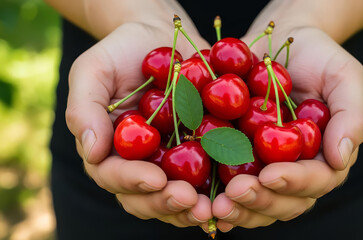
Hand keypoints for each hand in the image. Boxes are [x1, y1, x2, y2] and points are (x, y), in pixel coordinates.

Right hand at [66, 20, 211, 227]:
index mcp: (110, 149)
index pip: (113, 176)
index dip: (132, 181)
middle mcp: (139, 163)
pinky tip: (237, 192)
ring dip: (194, 208)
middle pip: (146, 197)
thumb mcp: (93, 70)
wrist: (161, 38)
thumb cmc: (121, 51)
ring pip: (177, 196)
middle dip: (167, 203)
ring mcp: (169, 161)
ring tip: (213, 208)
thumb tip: (92, 152)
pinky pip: (208, 177)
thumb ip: (85, 109)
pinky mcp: (199, 152)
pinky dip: (220, 190)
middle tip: (191, 201)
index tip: (156, 179)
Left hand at [212, 27, 362, 230]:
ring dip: (238, 208)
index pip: (316, 180)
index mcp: (325, 156)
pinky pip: (230, 187)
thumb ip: (351, 115)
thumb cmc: (318, 56)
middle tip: (235, 192)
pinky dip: (219, 199)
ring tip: (216, 205)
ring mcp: (267, 169)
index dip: (294, 182)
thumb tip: (340, 158)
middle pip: (284, 202)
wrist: (280, 43)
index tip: (270, 175)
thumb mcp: (344, 76)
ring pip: (258, 204)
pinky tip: (204, 205)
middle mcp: (297, 170)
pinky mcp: (240, 161)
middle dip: (260, 201)